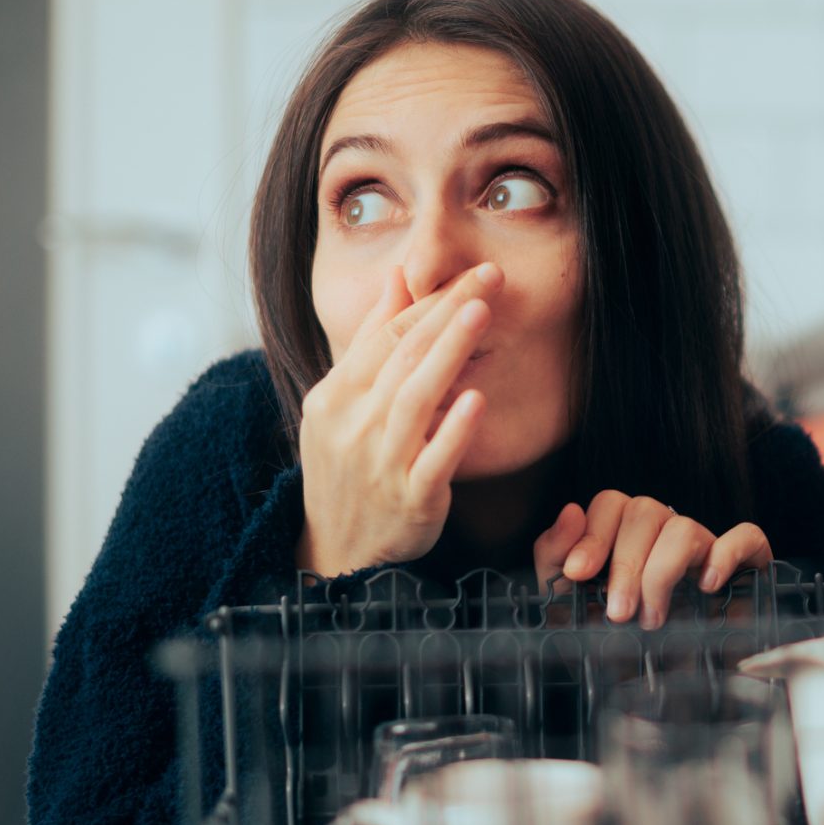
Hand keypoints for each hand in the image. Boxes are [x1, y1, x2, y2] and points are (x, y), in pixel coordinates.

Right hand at [295, 262, 505, 575]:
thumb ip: (372, 339)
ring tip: (480, 313)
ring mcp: (380, 464)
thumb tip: (396, 277)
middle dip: (446, 312)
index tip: (472, 273)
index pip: (385, 337)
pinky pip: (433, 462)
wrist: (336, 551)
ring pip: (415, 399)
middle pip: (402, 358)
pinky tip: (478, 401)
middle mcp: (353, 425)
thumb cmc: (347, 468)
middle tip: (489, 277)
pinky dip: (454, 431)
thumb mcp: (343, 402)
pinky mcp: (409, 500)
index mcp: (335, 396)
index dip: (429, 301)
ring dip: (449, 353)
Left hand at [532, 491, 772, 627]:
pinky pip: (745, 537)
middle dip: (625, 564)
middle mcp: (664, 534)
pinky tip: (708, 585)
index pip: (611, 504)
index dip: (593, 534)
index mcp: (624, 535)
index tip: (578, 574)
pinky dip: (727, 553)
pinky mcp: (744, 566)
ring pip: (684, 527)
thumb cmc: (611, 647)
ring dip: (662, 572)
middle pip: (645, 510)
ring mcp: (705, 548)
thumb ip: (555, 556)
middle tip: (618, 613)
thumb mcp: (567, 606)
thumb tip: (570, 511)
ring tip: (652, 619)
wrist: (656, 697)